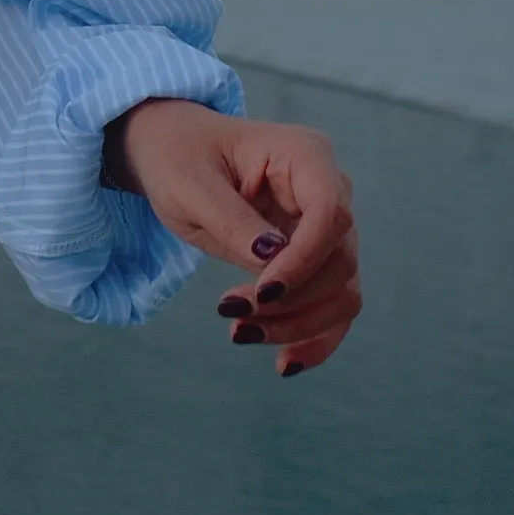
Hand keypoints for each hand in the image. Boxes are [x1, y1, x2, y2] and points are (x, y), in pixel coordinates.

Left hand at [103, 98, 360, 377]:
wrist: (171, 152)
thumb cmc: (177, 158)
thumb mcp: (189, 186)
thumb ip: (232, 220)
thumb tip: (273, 260)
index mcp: (305, 154)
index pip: (330, 214)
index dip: (304, 261)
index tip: (261, 293)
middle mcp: (329, 187)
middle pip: (340, 260)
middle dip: (291, 298)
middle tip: (229, 312)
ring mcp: (327, 224)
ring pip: (342, 289)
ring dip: (299, 323)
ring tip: (240, 333)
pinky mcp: (317, 255)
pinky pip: (333, 303)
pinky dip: (314, 336)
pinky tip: (285, 362)